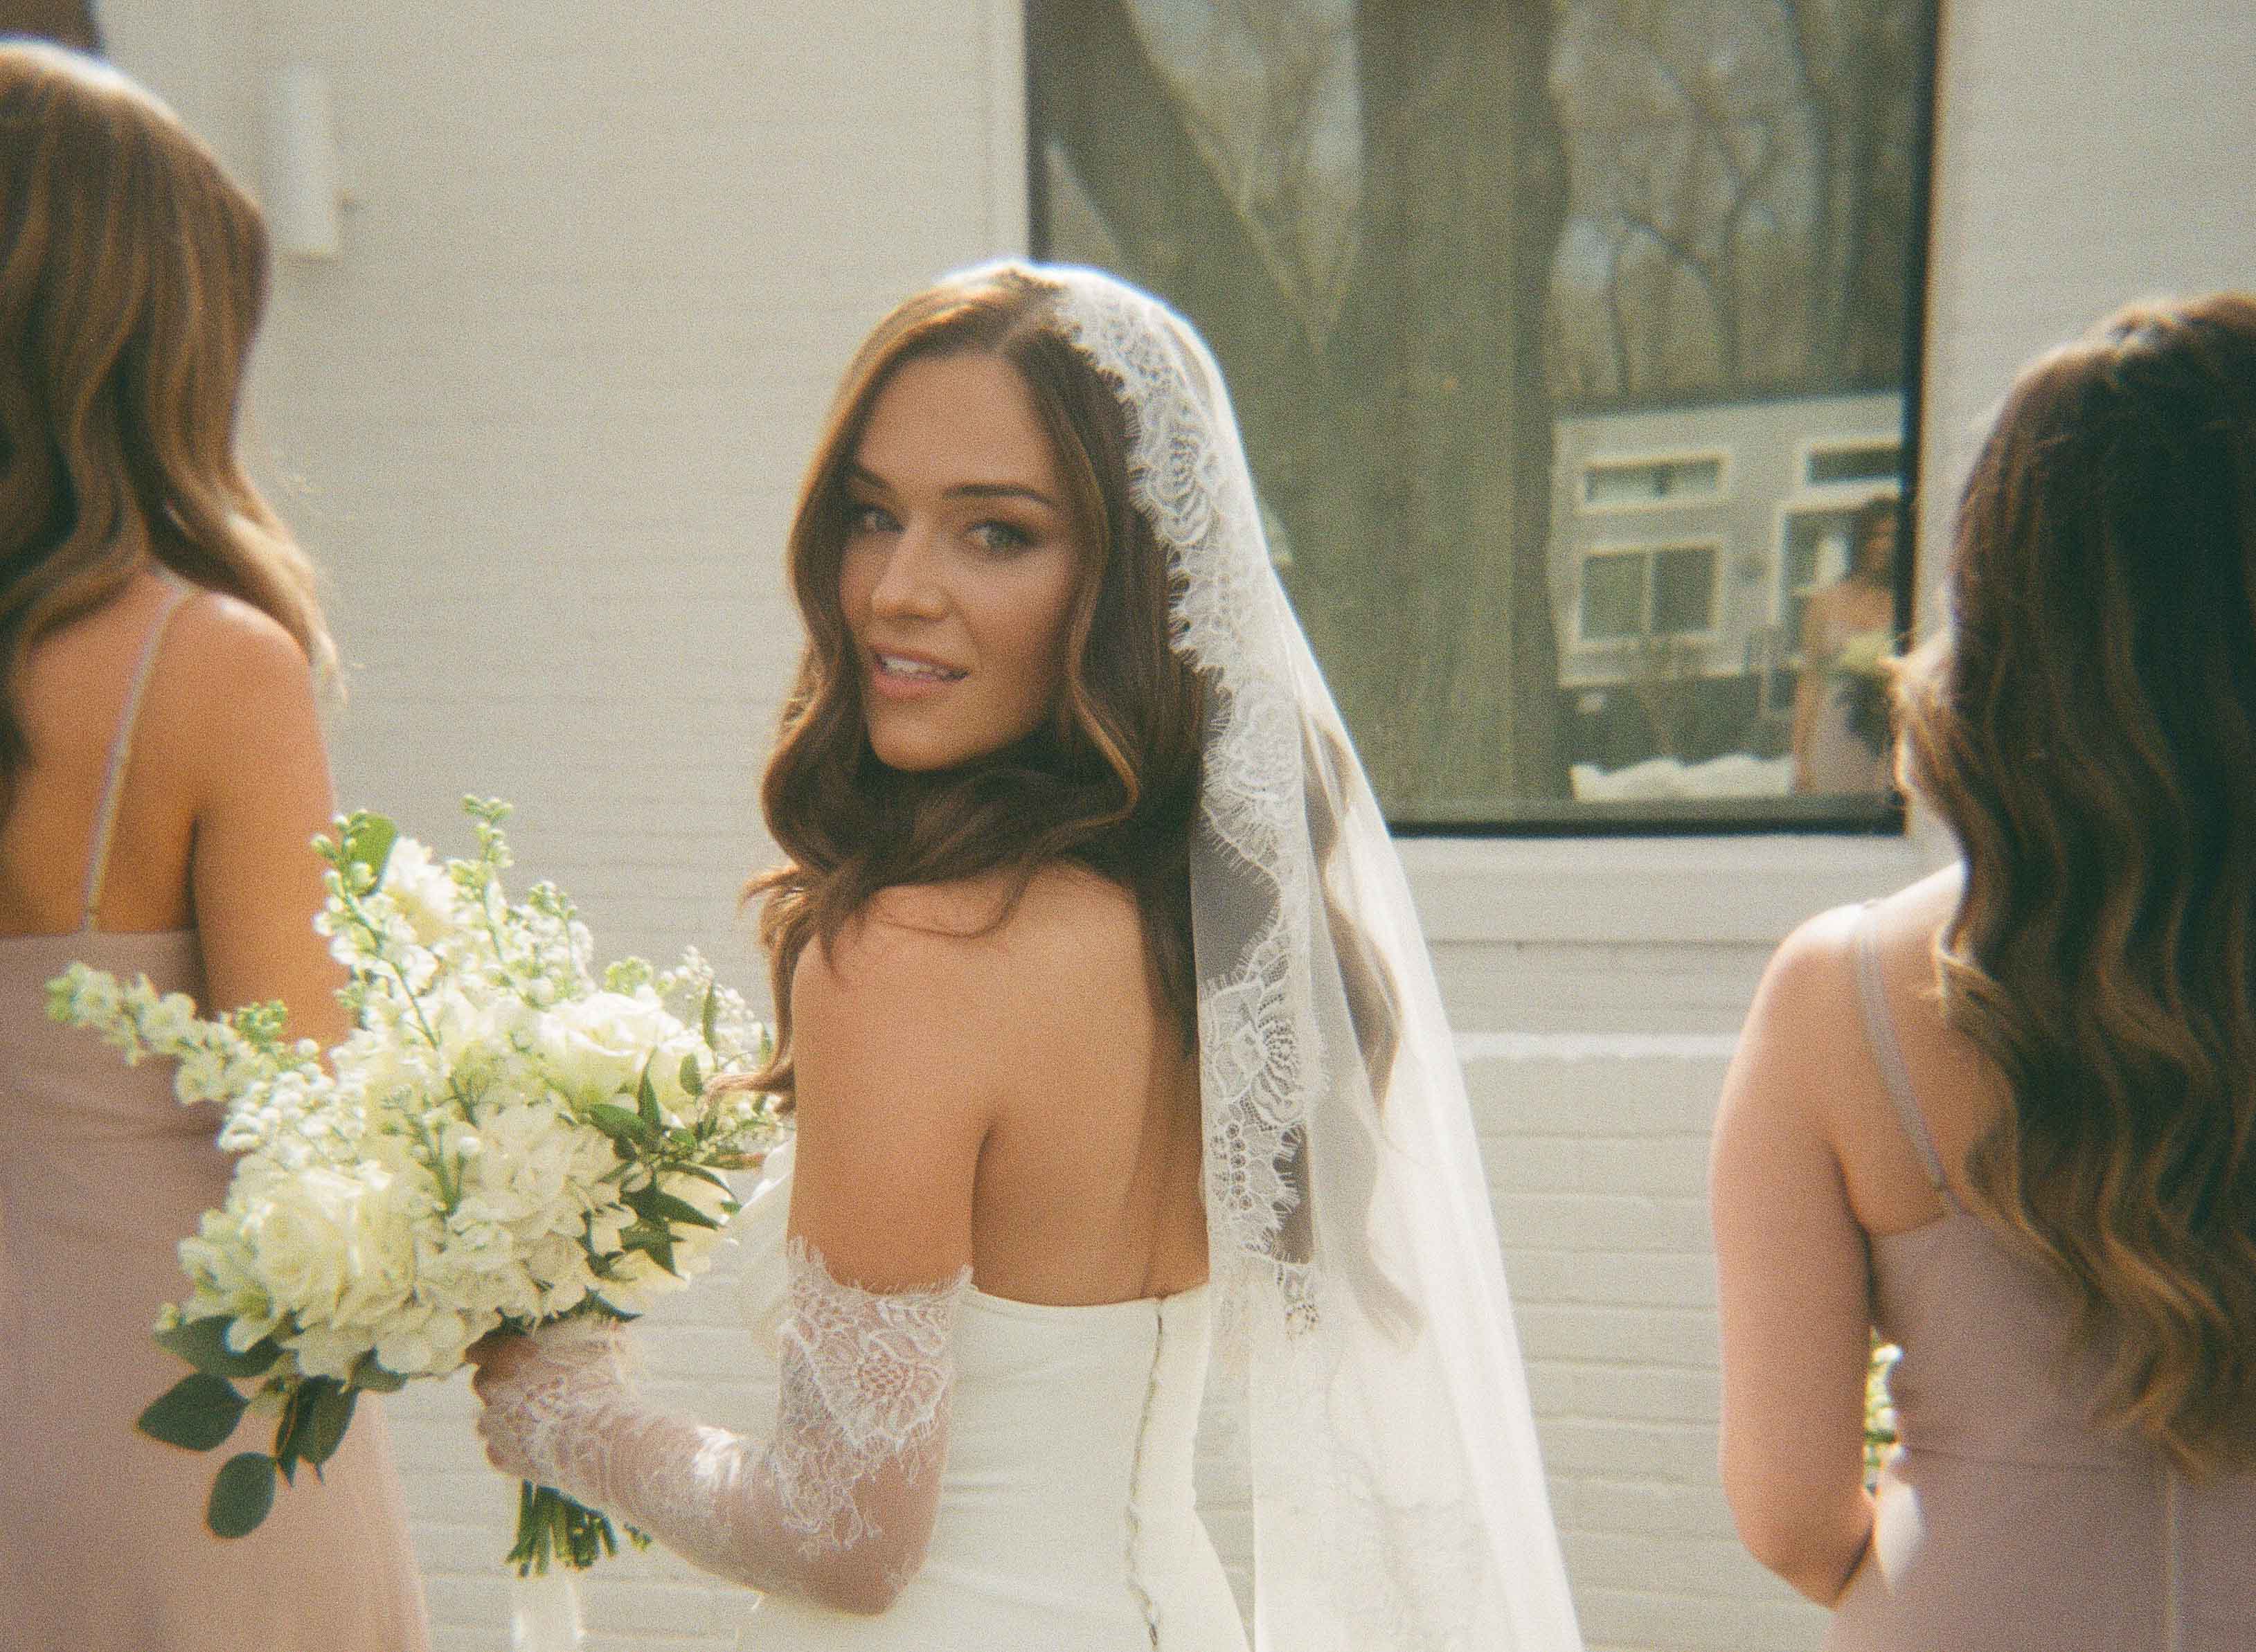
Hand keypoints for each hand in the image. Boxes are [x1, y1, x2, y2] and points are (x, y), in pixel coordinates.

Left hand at [464, 1317, 634, 1482]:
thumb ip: (588, 1335)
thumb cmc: (606, 1387)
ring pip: (489, 1416)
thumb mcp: (604, 1346)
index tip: (501, 1355)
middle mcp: (494, 1389)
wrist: (610, 1441)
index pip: (479, 1348)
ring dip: (505, 1414)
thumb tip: (605, 1328)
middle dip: (499, 1381)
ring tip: (538, 1418)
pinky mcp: (502, 1458)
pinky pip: (498, 1447)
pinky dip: (512, 1444)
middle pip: (482, 1380)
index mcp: (511, 1356)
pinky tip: (537, 1441)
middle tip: (529, 1386)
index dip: (490, 1351)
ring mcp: (495, 1426)